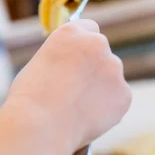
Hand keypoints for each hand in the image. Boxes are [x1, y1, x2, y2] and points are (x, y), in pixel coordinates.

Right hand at [6, 20, 130, 153]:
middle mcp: (97, 44)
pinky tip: (84, 117)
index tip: (73, 58)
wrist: (40, 126)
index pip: (87, 28)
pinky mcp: (124, 95)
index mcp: (71, 33)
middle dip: (91, 67)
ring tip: (74, 107)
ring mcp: (114, 70)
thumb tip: (71, 68)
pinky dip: (105, 108)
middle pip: (100, 52)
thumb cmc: (29, 97)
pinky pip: (116, 99)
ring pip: (109, 77)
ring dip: (98, 87)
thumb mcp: (39, 64)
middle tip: (71, 88)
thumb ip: (61, 59)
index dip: (79, 45)